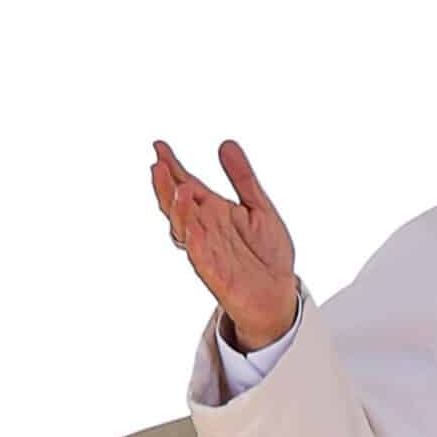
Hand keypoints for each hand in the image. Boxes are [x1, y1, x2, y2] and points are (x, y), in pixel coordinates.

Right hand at [149, 139, 299, 349]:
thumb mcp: (259, 207)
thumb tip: (226, 144)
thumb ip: (243, 178)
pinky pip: (200, 256)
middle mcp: (205, 228)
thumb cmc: (266, 252)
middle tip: (158, 165)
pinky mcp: (215, 271)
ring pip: (184, 228)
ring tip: (181, 189)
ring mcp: (207, 249)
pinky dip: (195, 242)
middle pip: (177, 204)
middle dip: (166, 186)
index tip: (159, 145)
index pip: (187, 184)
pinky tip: (192, 230)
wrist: (277, 291)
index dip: (172, 166)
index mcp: (214, 211)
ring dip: (180, 210)